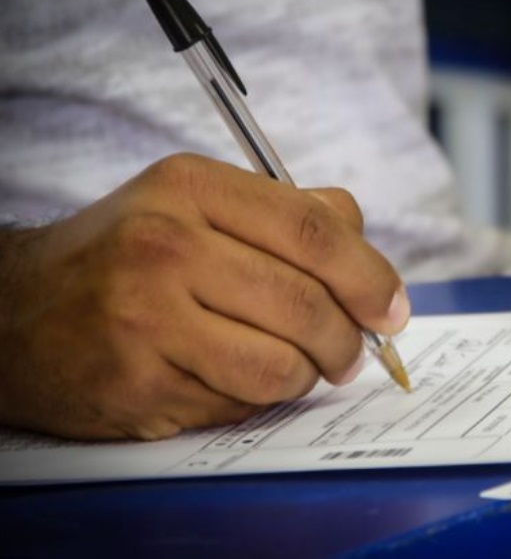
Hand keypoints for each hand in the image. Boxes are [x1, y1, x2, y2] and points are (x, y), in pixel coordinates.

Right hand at [0, 153, 408, 440]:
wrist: (16, 311)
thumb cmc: (125, 254)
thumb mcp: (195, 203)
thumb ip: (286, 213)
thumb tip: (364, 246)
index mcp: (191, 188)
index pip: (314, 231)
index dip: (370, 276)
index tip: (392, 308)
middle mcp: (165, 246)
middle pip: (306, 304)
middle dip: (348, 340)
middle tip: (351, 352)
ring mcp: (146, 319)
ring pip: (281, 366)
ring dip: (305, 376)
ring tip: (295, 367)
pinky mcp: (137, 383)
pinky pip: (238, 404)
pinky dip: (256, 399)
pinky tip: (233, 378)